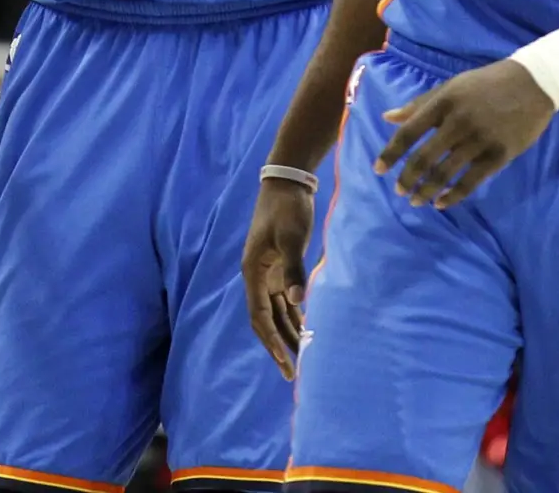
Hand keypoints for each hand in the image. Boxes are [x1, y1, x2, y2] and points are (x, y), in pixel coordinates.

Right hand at [241, 179, 315, 379]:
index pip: (259, 316)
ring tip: (302, 359)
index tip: (284, 363)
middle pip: (265, 320)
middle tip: (292, 374)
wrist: (287, 184)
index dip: (270, 341)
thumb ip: (294, 268)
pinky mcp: (280, 268)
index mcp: (252, 272)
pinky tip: (306, 329)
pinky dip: (294, 316)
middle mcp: (257, 277)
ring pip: (276, 312)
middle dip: (278, 345)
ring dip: (287, 333)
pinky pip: (284, 300)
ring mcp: (268, 273)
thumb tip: (297, 301)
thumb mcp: (290, 237)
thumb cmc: (287, 209)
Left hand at [374, 60, 554, 208]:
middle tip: (399, 191)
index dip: (391, 154)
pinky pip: (472, 182)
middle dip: (407, 178)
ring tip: (416, 200)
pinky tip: (442, 203)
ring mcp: (480, 139)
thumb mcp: (450, 87)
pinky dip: (454, 196)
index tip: (378, 170)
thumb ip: (419, 105)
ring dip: (427, 191)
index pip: (408, 133)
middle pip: (424, 158)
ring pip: (446, 173)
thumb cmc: (485, 84)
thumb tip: (387, 118)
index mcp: (443, 102)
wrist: (533, 83)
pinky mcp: (500, 155)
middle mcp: (459, 122)